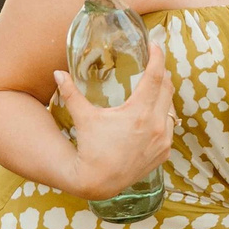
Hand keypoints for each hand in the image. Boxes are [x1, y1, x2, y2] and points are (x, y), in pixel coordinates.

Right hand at [50, 55, 173, 199]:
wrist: (98, 182)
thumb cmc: (90, 149)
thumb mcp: (83, 118)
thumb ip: (71, 93)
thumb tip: (58, 73)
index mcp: (138, 113)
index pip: (156, 77)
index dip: (158, 58)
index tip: (156, 46)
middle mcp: (156, 125)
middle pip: (167, 89)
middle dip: (162, 73)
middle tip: (153, 64)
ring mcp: (163, 140)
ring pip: (171, 108)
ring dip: (163, 96)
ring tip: (152, 89)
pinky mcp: (164, 152)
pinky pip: (170, 128)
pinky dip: (163, 118)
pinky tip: (152, 116)